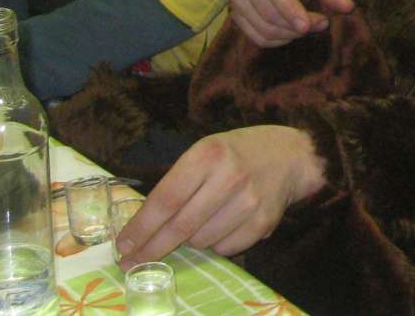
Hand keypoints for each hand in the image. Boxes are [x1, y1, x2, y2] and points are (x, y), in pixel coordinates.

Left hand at [114, 125, 326, 262]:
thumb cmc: (237, 153)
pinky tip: (223, 224)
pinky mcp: (263, 222)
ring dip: (190, 240)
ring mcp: (249, 202)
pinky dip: (216, 242)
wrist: (291, 155)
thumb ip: (178, 182)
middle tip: (131, 263)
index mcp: (208, 155)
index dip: (141, 228)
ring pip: (200, 241)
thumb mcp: (205, 151)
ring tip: (199, 222)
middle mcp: (229, 177)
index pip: (166, 200)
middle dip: (151, 249)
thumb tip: (142, 226)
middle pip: (179, 226)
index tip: (123, 246)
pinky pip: (224, 248)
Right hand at [227, 0, 353, 47]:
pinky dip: (279, 41)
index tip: (308, 26)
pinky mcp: (236, 15)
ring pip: (263, 29)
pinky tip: (293, 30)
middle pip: (268, 12)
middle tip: (322, 23)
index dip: (290, 9)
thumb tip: (348, 7)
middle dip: (297, 25)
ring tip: (310, 24)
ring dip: (291, 34)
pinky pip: (258, 38)